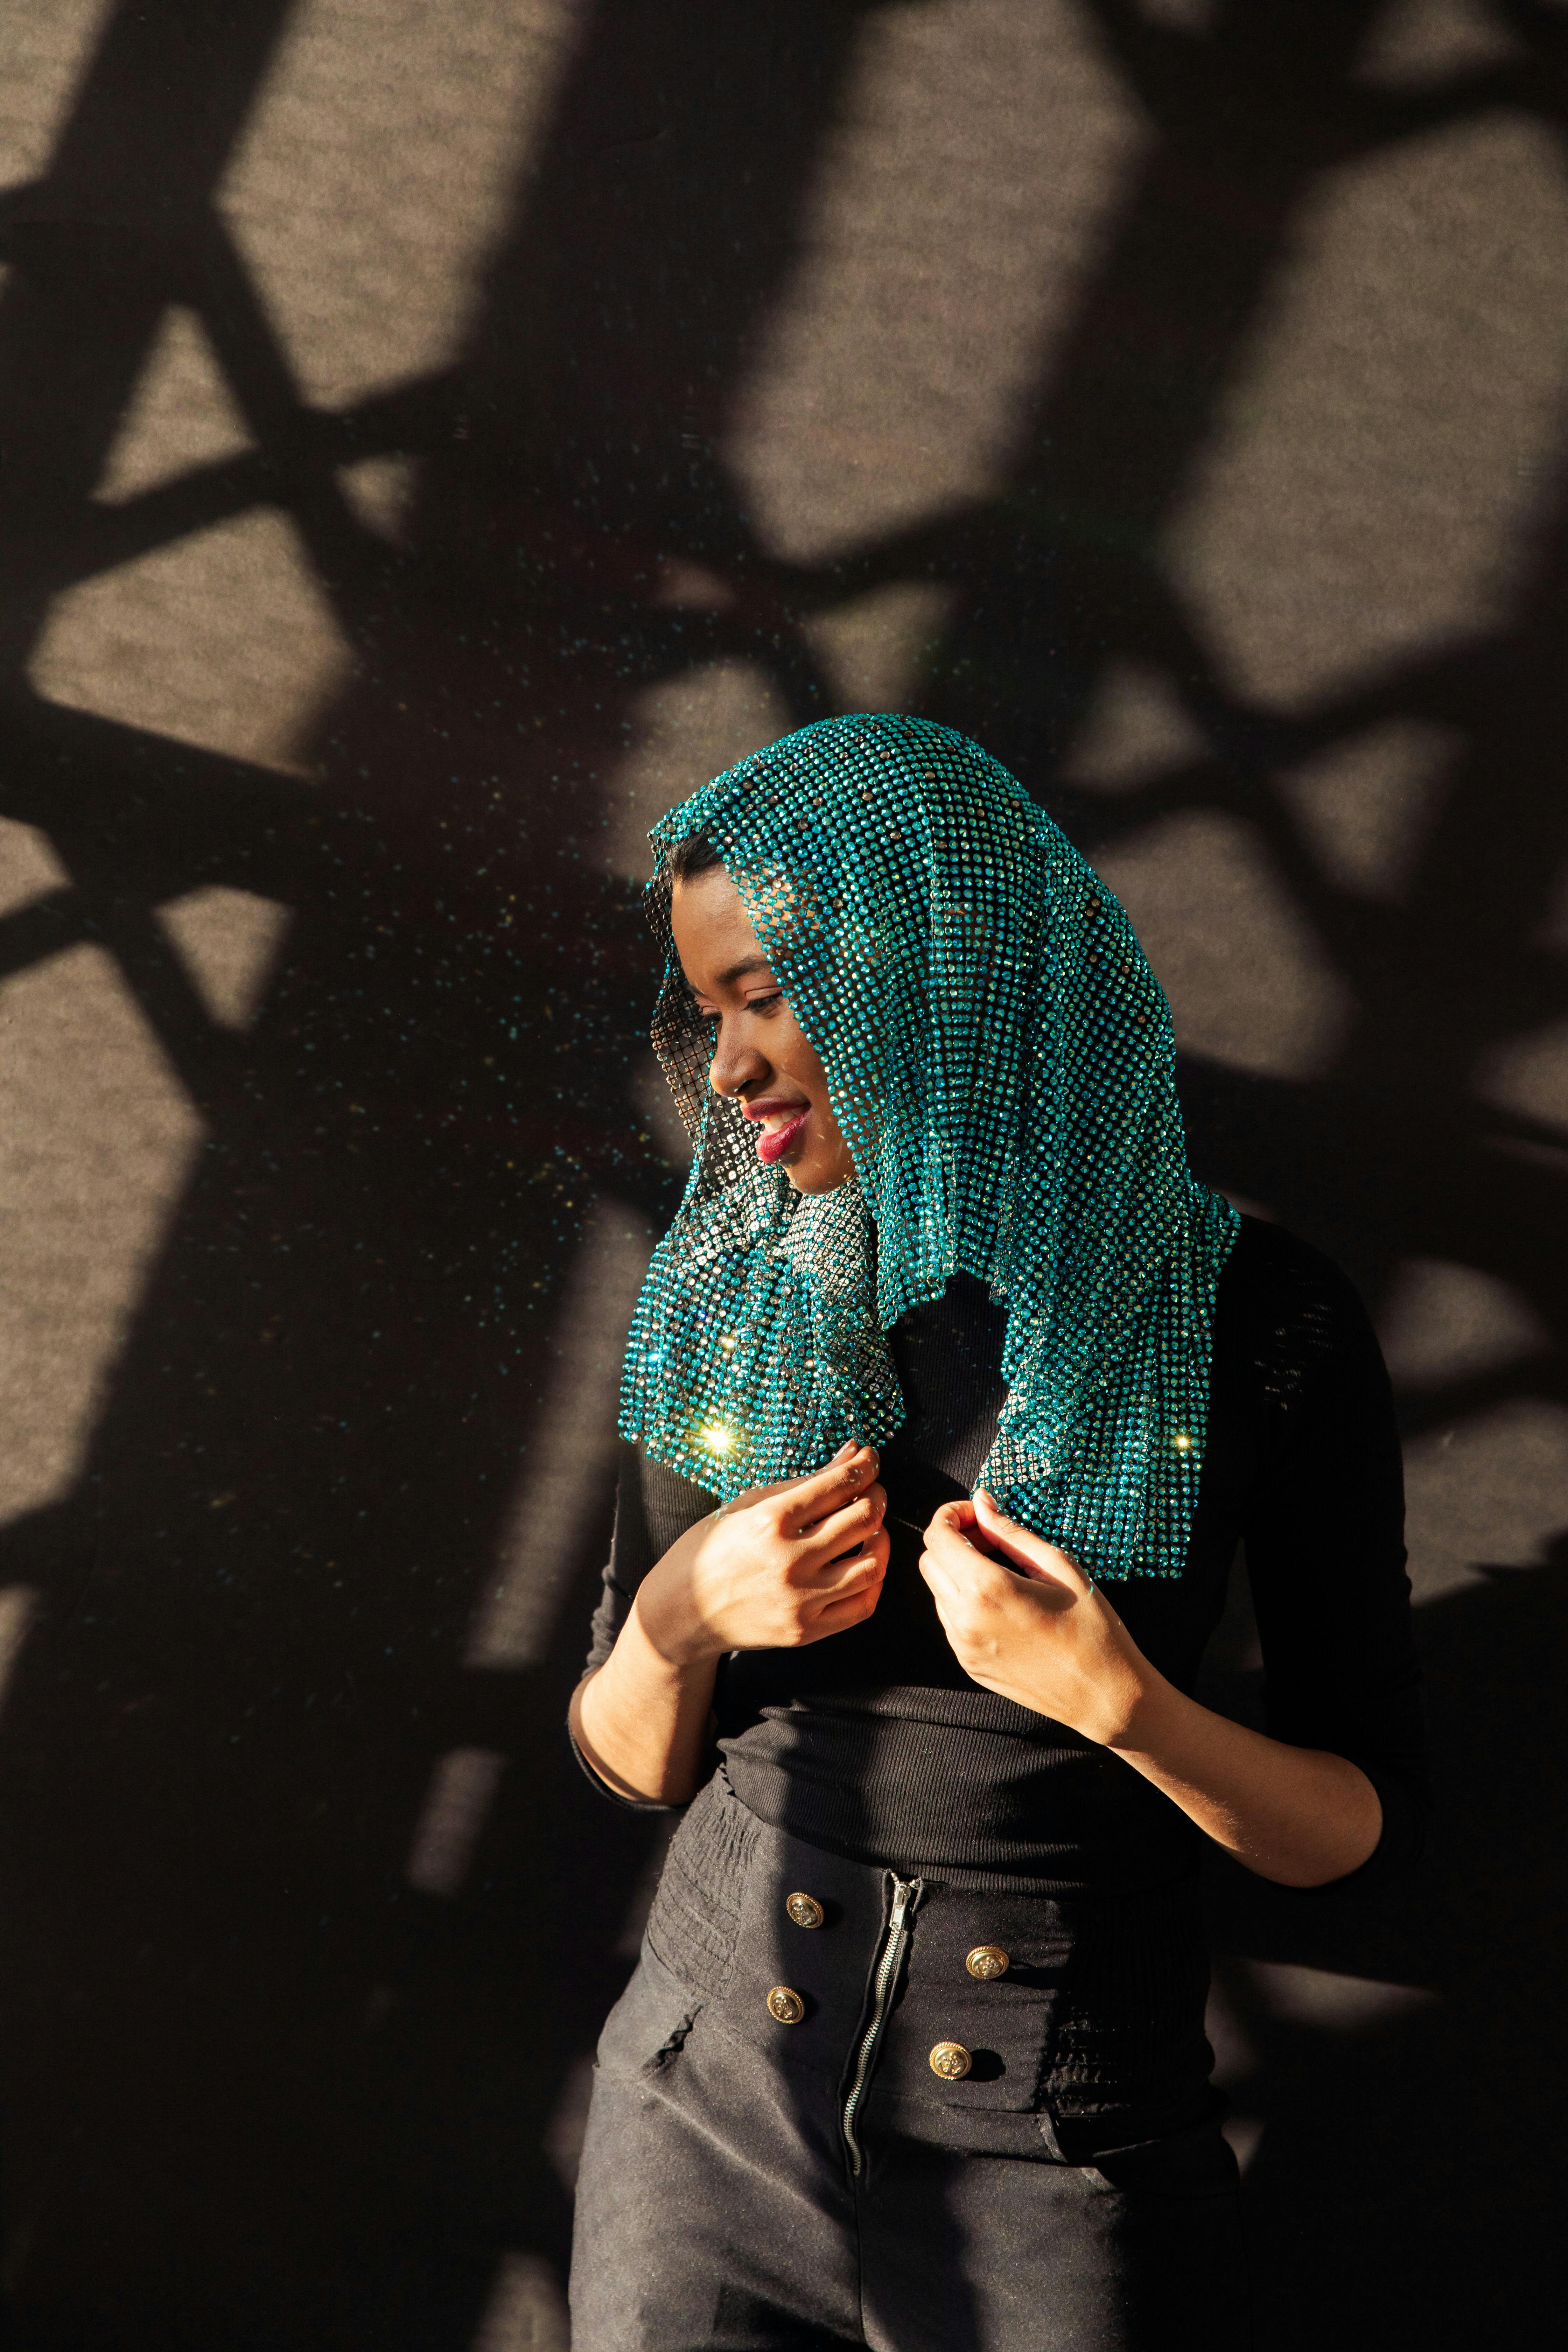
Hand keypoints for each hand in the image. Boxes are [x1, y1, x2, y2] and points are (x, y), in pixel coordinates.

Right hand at [634, 1442, 887, 1667]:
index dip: (864, 1466)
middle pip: (861, 1519)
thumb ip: (805, 1481)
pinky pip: (862, 1606)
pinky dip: (873, 1580)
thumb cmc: (710, 1550)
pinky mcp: (805, 1631)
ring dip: (880, 1537)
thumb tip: (852, 1452)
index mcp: (771, 1520)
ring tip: (872, 1526)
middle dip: (876, 1495)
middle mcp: (789, 1560)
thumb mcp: (748, 1504)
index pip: (839, 1484)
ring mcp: (799, 1599)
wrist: (681, 1612)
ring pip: (871, 1564)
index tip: (869, 1459)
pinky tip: (865, 1561)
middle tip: (872, 1489)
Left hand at [919, 1491, 1153, 1743]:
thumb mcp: (1059, 1567)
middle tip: (990, 1538)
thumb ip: (1011, 1533)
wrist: (1103, 1695)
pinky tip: (1001, 1602)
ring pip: (937, 1592)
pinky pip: (950, 1621)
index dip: (951, 1515)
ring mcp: (963, 1647)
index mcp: (987, 1589)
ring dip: (957, 1572)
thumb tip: (982, 1501)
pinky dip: (964, 1602)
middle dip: (952, 1541)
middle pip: (929, 1562)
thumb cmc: (1092, 1628)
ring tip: (1000, 1570)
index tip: (978, 1513)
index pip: (938, 1537)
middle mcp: (964, 1619)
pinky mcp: (968, 1665)